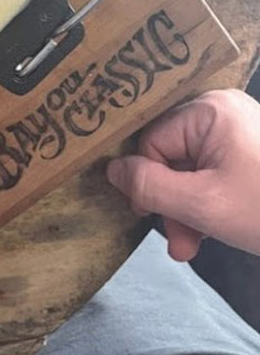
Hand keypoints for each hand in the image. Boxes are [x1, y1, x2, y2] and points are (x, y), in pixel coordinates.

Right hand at [107, 89, 259, 260]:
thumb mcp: (202, 204)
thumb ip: (149, 186)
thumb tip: (109, 170)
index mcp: (208, 110)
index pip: (153, 142)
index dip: (149, 183)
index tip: (152, 220)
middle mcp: (220, 109)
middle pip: (171, 154)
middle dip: (171, 202)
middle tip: (180, 243)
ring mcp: (237, 127)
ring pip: (190, 166)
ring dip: (187, 208)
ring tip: (193, 245)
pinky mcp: (249, 147)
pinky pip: (211, 169)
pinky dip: (207, 200)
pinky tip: (209, 230)